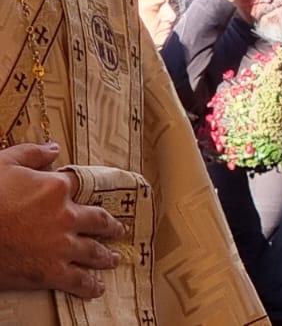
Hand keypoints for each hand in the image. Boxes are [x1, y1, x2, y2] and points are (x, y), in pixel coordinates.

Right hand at [0, 143, 123, 298]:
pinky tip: (96, 288)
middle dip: (110, 226)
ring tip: (112, 259)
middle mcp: (66, 216)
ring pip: (93, 251)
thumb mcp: (4, 164)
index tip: (86, 194)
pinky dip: (90, 285)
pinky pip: (78, 280)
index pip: (78, 186)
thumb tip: (53, 148)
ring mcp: (61, 245)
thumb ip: (32, 154)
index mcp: (56, 188)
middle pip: (97, 220)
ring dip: (105, 256)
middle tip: (117, 230)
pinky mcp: (50, 271)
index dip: (81, 190)